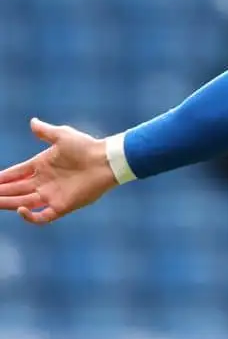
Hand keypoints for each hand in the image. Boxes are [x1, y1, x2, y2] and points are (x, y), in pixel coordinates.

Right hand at [0, 118, 118, 223]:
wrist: (107, 160)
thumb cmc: (87, 146)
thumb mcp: (63, 136)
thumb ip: (46, 132)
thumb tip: (32, 122)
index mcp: (41, 166)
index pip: (15, 174)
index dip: (2, 178)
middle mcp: (43, 182)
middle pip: (15, 189)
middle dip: (0, 192)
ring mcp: (52, 195)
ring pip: (22, 202)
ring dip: (7, 203)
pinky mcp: (62, 206)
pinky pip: (42, 217)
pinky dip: (30, 217)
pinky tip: (19, 209)